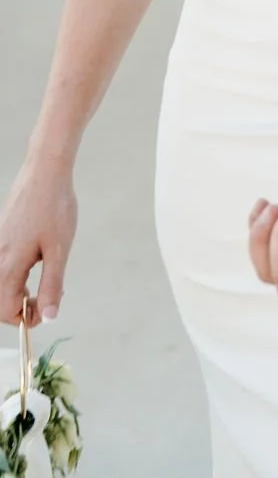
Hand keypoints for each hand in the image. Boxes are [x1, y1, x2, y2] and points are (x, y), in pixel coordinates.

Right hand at [0, 162, 76, 327]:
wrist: (45, 171)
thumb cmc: (54, 207)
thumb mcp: (59, 250)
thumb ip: (52, 285)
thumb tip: (49, 317)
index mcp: (8, 266)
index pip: (6, 311)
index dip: (27, 318)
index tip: (48, 306)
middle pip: (0, 301)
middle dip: (22, 305)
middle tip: (49, 292)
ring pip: (1, 283)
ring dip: (20, 289)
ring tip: (47, 273)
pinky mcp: (1, 236)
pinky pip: (3, 265)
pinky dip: (17, 272)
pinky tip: (38, 257)